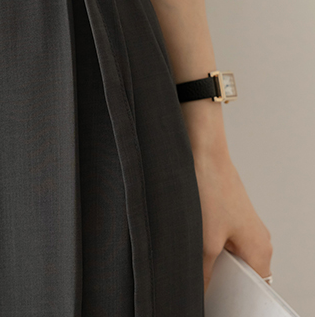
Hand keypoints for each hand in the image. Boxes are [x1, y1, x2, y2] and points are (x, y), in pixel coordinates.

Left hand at [194, 147, 273, 291]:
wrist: (202, 151)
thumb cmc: (210, 187)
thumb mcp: (202, 239)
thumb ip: (202, 272)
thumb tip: (198, 291)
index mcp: (260, 250)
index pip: (254, 291)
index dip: (232, 297)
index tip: (214, 299)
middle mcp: (257, 238)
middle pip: (240, 273)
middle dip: (219, 277)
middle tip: (200, 276)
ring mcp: (243, 224)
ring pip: (227, 254)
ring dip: (210, 257)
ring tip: (194, 249)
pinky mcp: (228, 212)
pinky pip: (220, 237)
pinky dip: (206, 241)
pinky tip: (190, 234)